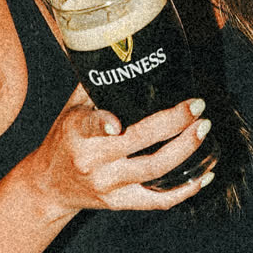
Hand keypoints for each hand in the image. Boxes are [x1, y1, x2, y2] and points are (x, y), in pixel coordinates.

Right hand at [27, 82, 215, 217]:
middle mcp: (92, 161)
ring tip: (203, 128)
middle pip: (138, 142)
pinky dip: (185, 190)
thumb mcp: (71, 109)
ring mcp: (108, 185)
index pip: (91, 125)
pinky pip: (157, 202)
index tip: (117, 121)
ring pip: (154, 171)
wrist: (47, 187)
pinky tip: (205, 175)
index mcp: (77, 133)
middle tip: (197, 106)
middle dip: (174, 122)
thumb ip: (95, 85)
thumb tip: (121, 50)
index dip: (104, 123)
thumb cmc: (64, 141)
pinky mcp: (119, 203)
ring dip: (185, 149)